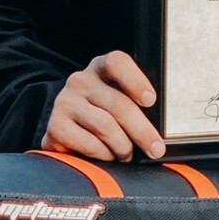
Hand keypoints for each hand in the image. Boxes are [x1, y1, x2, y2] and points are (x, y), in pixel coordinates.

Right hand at [44, 51, 165, 162]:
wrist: (67, 131)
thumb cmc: (105, 116)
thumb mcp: (120, 101)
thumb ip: (137, 104)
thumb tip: (162, 126)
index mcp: (101, 68)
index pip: (116, 63)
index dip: (135, 80)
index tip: (151, 100)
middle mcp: (81, 81)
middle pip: (118, 104)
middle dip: (142, 130)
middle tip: (156, 149)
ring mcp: (65, 102)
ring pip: (106, 126)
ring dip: (123, 146)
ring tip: (128, 154)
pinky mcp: (56, 127)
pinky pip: (90, 144)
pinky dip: (105, 155)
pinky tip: (107, 156)